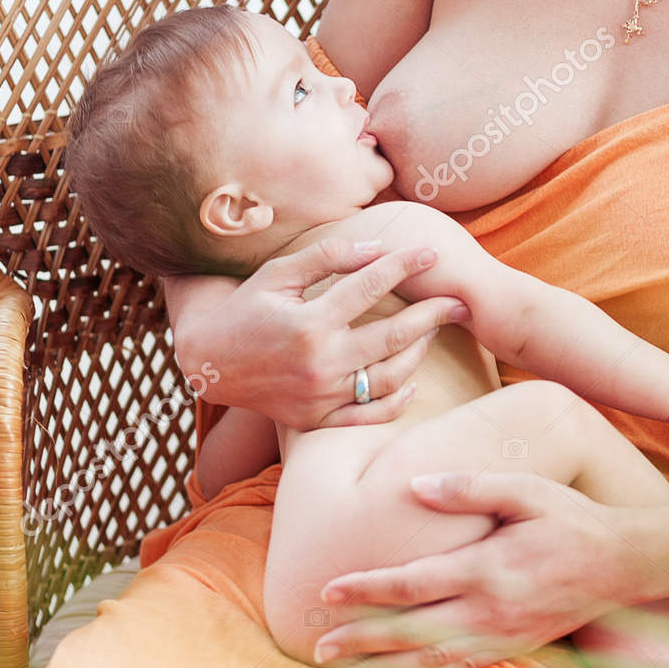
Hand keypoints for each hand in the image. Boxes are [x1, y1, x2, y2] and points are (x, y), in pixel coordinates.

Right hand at [169, 238, 469, 431]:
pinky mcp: (316, 418)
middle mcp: (319, 363)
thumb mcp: (278, 273)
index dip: (405, 266)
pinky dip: (396, 401)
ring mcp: (320, 395)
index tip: (432, 254)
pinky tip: (412, 381)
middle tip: (461, 302)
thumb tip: (377, 249)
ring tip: (435, 332)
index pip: (371, 286)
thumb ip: (327, 258)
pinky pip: (368, 415)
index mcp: (310, 323)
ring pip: (388, 377)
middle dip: (433, 315)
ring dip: (419, 353)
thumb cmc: (244, 308)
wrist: (207, 361)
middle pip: (393, 336)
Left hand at [312, 472, 644, 667]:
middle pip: (411, 630)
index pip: (411, 584)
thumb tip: (413, 487)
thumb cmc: (571, 519)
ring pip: (431, 659)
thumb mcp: (524, 489)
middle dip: (362, 640)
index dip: (366, 589)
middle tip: (318, 648)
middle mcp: (489, 609)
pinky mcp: (514, 647)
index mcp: (485, 567)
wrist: (624, 564)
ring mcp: (502, 635)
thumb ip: (468, 488)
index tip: (327, 591)